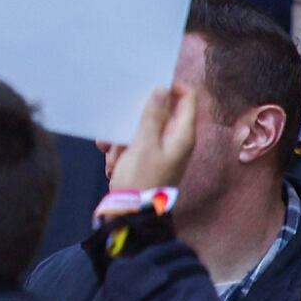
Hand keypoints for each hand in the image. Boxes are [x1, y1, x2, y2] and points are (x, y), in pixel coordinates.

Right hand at [109, 76, 205, 201]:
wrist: (131, 216)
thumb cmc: (140, 179)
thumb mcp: (143, 144)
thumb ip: (153, 115)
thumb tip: (162, 88)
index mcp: (182, 135)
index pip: (187, 98)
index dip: (170, 87)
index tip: (146, 85)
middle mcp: (175, 140)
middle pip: (159, 113)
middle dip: (136, 117)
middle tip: (120, 123)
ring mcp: (161, 150)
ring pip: (141, 129)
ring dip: (123, 137)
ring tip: (114, 152)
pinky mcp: (147, 159)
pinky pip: (133, 144)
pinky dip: (121, 151)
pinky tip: (113, 163)